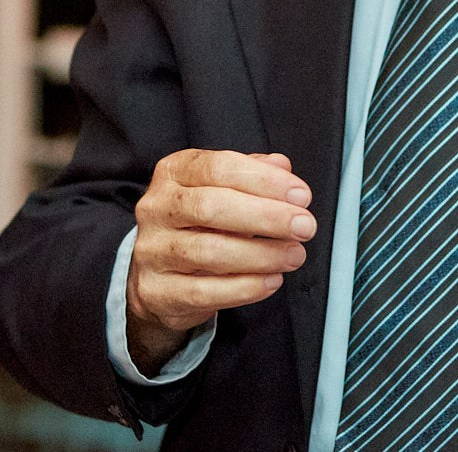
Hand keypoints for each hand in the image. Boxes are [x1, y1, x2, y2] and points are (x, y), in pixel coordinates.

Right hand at [124, 149, 316, 373]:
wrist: (160, 273)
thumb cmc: (200, 222)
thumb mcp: (224, 188)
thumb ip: (253, 173)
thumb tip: (282, 166)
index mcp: (173, 172)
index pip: (218, 167)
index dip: (264, 180)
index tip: (301, 196)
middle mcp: (156, 208)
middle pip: (212, 207)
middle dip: (267, 216)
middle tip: (304, 226)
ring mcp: (152, 250)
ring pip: (210, 251)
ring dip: (262, 254)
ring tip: (294, 255)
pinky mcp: (156, 290)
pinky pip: (204, 292)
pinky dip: (245, 288)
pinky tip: (271, 281)